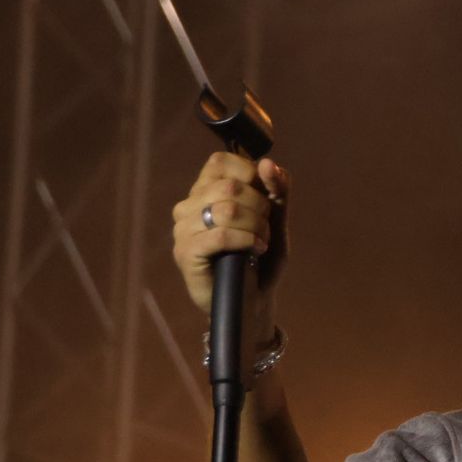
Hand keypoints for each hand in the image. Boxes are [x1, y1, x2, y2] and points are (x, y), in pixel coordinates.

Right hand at [171, 152, 289, 316]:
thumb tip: (269, 162)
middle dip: (260, 207)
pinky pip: (219, 235)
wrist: (253, 299)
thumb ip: (278, 190)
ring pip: (226, 210)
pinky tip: (254, 250)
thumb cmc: (261, 257)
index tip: (265, 199)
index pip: (221, 161)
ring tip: (260, 242)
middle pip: (230, 187)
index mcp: (204, 190)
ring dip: (256, 226)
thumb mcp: (276, 219)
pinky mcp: (185, 253)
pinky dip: (246, 240)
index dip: (251, 175)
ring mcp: (183, 229)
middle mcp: (188, 206)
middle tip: (265, 228)